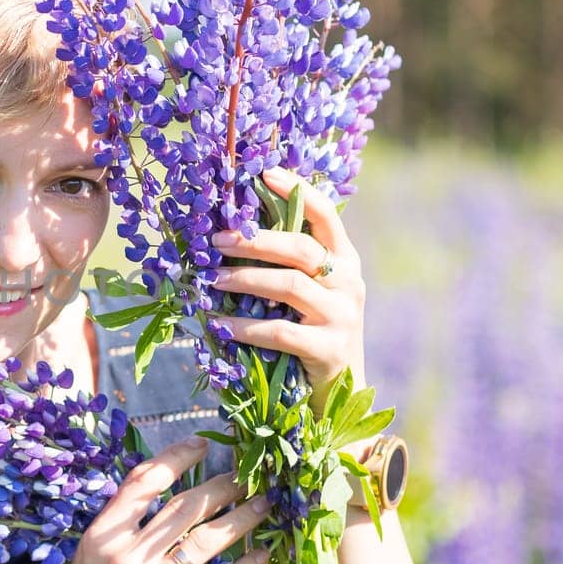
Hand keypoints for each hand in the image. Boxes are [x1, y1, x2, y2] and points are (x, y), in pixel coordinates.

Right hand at [37, 435, 272, 563]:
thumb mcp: (90, 563)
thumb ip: (122, 532)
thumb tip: (169, 497)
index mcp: (100, 538)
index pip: (143, 482)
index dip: (176, 457)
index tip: (203, 444)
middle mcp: (126, 558)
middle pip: (185, 508)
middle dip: (223, 486)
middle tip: (249, 475)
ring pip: (208, 541)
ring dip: (242, 519)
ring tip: (264, 506)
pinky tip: (262, 556)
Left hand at [208, 167, 366, 415]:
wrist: (340, 390)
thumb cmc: (312, 332)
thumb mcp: (309, 293)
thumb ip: (288, 263)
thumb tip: (234, 231)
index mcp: (345, 262)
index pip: (327, 215)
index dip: (297, 191)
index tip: (265, 173)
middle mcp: (349, 284)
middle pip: (301, 248)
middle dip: (255, 240)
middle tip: (217, 240)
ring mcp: (342, 316)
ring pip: (290, 286)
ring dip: (245, 279)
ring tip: (213, 280)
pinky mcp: (329, 349)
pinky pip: (280, 331)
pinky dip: (245, 327)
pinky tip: (221, 324)